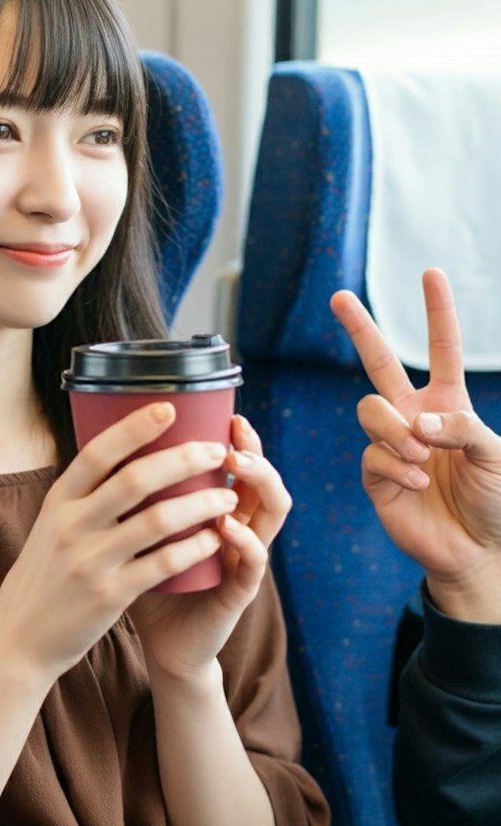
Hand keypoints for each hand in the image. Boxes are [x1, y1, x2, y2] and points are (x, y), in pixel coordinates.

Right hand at [0, 402, 238, 685]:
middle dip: (183, 459)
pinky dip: (193, 547)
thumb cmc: (44, 575)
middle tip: (217, 450)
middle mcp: (72, 525)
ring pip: (157, 520)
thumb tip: (125, 457)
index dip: (134, 427)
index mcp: (58, 501)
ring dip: (199, 504)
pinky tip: (215, 538)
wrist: (18, 637)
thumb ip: (84, 497)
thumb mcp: (51, 526)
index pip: (97, 452)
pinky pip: (163, 564)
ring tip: (228, 495)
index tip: (169, 407)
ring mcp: (90, 561)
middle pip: (134, 479)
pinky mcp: (109, 596)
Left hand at [127, 414, 290, 683]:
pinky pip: (253, 562)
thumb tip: (95, 440)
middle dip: (254, 451)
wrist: (158, 643)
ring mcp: (243, 557)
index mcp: (216, 507)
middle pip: (263, 478)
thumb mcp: (136, 528)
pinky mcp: (239, 592)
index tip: (226, 411)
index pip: (238, 462)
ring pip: (272, 513)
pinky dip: (243, 540)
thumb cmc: (144, 578)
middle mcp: (237, 526)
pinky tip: (225, 526)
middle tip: (234, 434)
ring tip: (237, 466)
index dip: (240, 437)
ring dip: (258, 484)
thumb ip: (131, 493)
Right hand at [330, 268, 500, 621]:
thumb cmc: (494, 500)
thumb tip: (419, 422)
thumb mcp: (497, 455)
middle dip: (358, 328)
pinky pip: (373, 454)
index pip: (441, 348)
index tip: (430, 274)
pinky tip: (416, 482)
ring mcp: (389, 443)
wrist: (476, 550)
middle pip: (376, 362)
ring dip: (397, 431)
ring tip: (422, 458)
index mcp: (447, 404)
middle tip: (339, 296)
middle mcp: (412, 417)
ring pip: (370, 409)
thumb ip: (463, 428)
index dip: (437, 311)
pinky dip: (397, 466)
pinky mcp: (374, 474)